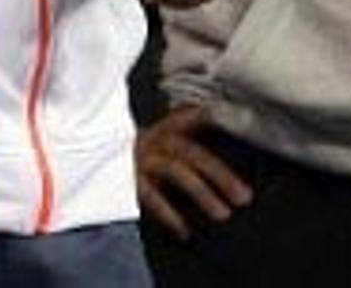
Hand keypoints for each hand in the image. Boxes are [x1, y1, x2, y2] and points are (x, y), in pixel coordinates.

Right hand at [137, 105, 252, 239]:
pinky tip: (185, 231)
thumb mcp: (172, 137)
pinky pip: (151, 197)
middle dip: (221, 176)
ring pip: (177, 172)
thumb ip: (198, 134)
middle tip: (244, 198)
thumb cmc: (154, 150)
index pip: (196, 119)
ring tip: (223, 215)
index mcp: (172, 127)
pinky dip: (169, 215)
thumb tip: (237, 136)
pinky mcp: (132, 180)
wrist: (106, 153)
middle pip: (194, 153)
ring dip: (202, 194)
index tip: (236, 124)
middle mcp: (159, 139)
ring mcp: (145, 158)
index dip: (214, 120)